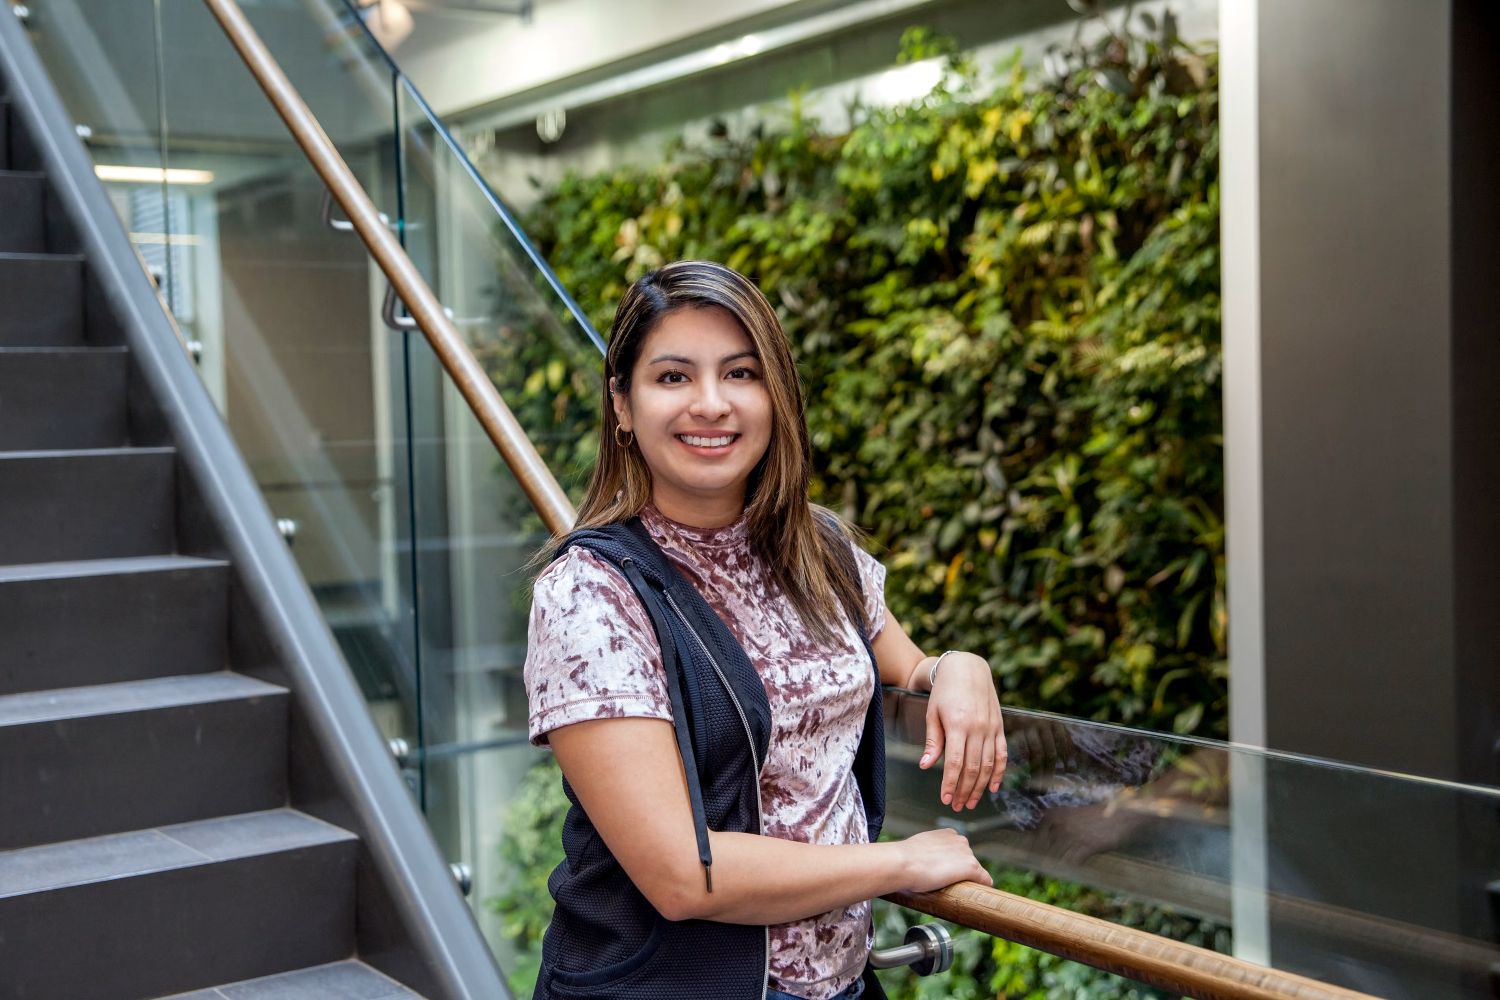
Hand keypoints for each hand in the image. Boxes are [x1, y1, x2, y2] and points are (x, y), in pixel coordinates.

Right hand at [894, 829, 992, 892]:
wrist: (903, 863)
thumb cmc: (905, 857)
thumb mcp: (919, 847)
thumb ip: (927, 851)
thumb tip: (924, 862)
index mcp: (949, 834)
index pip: (959, 851)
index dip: (953, 864)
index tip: (945, 873)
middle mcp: (961, 840)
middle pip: (969, 860)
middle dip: (961, 871)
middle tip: (946, 883)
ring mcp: (968, 854)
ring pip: (976, 871)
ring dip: (968, 880)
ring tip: (953, 889)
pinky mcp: (972, 868)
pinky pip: (986, 880)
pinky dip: (983, 887)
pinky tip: (975, 895)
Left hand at [920, 652, 1005, 811]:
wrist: (967, 669)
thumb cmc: (944, 692)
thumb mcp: (933, 714)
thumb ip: (933, 742)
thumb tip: (926, 766)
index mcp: (958, 725)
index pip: (956, 763)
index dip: (951, 784)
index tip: (945, 799)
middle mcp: (977, 728)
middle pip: (973, 768)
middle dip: (964, 791)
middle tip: (956, 806)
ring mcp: (991, 728)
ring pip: (988, 765)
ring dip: (980, 787)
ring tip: (970, 802)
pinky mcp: (999, 727)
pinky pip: (1002, 754)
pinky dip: (999, 772)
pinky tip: (994, 788)